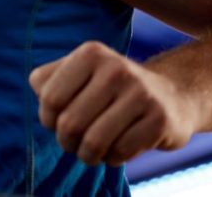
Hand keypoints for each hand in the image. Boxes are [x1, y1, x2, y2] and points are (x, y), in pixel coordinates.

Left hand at [28, 41, 198, 165]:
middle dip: (66, 142)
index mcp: (90, 54)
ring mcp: (140, 94)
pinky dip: (112, 159)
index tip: (56, 122)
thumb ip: (47, 79)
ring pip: (94, 142)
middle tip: (72, 142)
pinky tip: (116, 149)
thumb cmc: (109, 88)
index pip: (50, 97)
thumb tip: (39, 93)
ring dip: (87, 155)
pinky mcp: (159, 120)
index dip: (47, 118)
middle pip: (70, 123)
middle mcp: (115, 69)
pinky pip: (120, 152)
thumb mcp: (78, 72)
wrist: (172, 96)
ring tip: (90, 151)